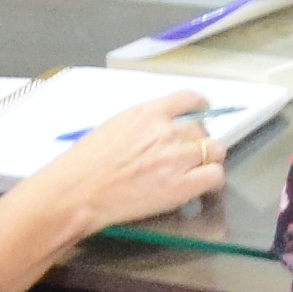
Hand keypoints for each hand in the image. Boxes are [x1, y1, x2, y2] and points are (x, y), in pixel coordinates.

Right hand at [23, 93, 232, 237]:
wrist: (77, 192)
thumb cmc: (84, 164)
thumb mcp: (113, 127)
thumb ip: (142, 125)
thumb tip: (159, 130)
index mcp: (147, 113)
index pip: (188, 99)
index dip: (200, 106)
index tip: (202, 111)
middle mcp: (166, 131)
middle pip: (202, 128)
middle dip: (199, 139)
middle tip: (189, 153)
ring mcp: (176, 158)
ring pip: (215, 150)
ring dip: (208, 159)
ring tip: (196, 171)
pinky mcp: (181, 186)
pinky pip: (215, 176)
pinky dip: (211, 180)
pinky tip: (201, 186)